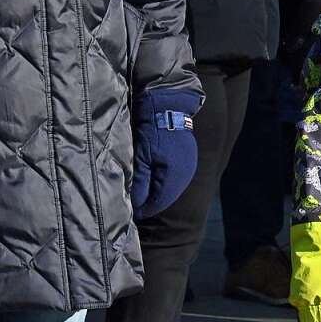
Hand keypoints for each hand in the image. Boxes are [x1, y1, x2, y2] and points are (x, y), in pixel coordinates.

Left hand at [132, 89, 200, 219]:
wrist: (168, 108)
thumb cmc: (151, 132)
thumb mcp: (140, 158)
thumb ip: (139, 183)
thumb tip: (137, 204)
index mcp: (173, 178)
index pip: (157, 203)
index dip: (143, 209)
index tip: (131, 213)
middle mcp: (185, 176)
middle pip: (166, 198)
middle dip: (151, 202)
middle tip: (135, 205)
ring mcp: (189, 168)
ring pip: (171, 189)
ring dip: (157, 192)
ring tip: (143, 194)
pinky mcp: (188, 161)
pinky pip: (176, 179)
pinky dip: (164, 182)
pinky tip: (154, 179)